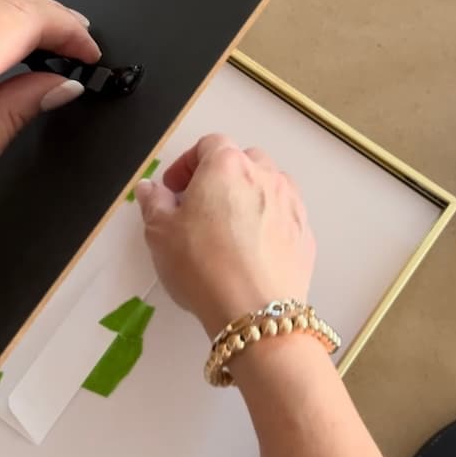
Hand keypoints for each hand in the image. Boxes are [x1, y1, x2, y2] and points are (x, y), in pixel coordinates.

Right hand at [136, 134, 314, 338]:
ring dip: (248, 198)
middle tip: (200, 206)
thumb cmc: (203, 266)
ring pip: (268, 187)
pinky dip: (267, 224)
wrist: (256, 312)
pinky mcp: (305, 234)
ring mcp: (291, 204)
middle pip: (243, 161)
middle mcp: (265, 176)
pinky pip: (283, 217)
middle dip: (221, 177)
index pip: (209, 144)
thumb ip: (153, 202)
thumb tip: (150, 189)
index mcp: (227, 166)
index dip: (187, 163)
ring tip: (229, 228)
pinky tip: (251, 251)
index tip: (174, 188)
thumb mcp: (160, 233)